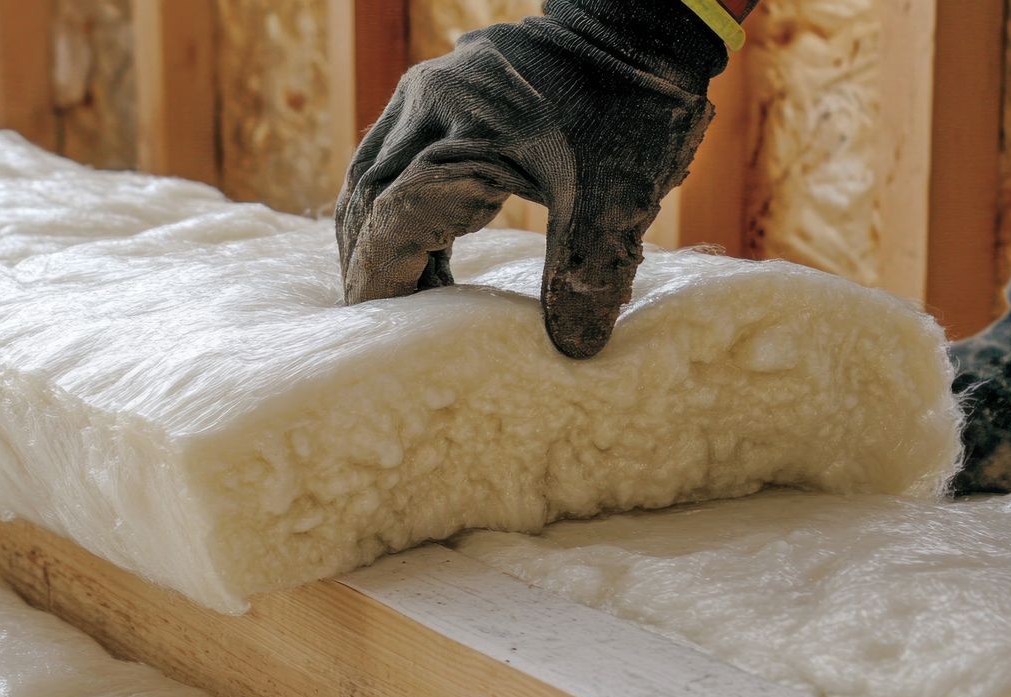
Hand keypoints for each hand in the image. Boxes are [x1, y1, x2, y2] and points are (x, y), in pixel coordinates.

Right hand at [335, 3, 723, 358]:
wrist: (645, 30)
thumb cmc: (633, 111)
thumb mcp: (618, 196)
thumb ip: (591, 270)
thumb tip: (577, 350)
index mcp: (457, 123)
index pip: (393, 215)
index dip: (383, 276)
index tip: (384, 327)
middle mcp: (427, 102)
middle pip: (365, 197)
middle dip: (366, 262)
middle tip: (376, 323)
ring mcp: (428, 92)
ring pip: (371, 176)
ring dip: (374, 236)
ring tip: (392, 293)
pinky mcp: (441, 94)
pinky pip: (395, 156)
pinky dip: (397, 207)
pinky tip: (423, 251)